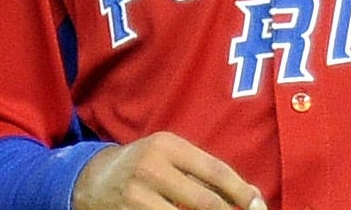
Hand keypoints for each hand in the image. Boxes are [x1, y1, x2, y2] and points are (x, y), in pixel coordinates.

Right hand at [73, 132, 264, 209]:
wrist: (91, 180)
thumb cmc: (144, 164)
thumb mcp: (170, 154)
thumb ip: (205, 169)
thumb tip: (251, 193)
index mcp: (167, 146)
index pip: (215, 171)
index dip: (241, 191)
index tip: (259, 204)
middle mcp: (151, 170)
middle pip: (204, 201)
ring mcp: (136, 198)